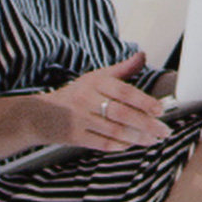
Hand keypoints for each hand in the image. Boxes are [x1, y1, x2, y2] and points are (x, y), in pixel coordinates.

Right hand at [31, 56, 168, 152]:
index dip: (144, 101)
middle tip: (164, 130)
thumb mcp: (94, 78)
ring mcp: (79, 119)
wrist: (38, 115)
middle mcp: (86, 99)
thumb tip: (142, 56)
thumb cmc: (73, 95)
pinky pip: (103, 143)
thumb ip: (121, 70)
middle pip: (121, 113)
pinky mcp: (74, 136)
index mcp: (93, 82)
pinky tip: (132, 144)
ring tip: (153, 139)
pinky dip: (120, 145)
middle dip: (146, 124)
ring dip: (137, 137)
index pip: (123, 91)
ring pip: (114, 130)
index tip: (160, 110)